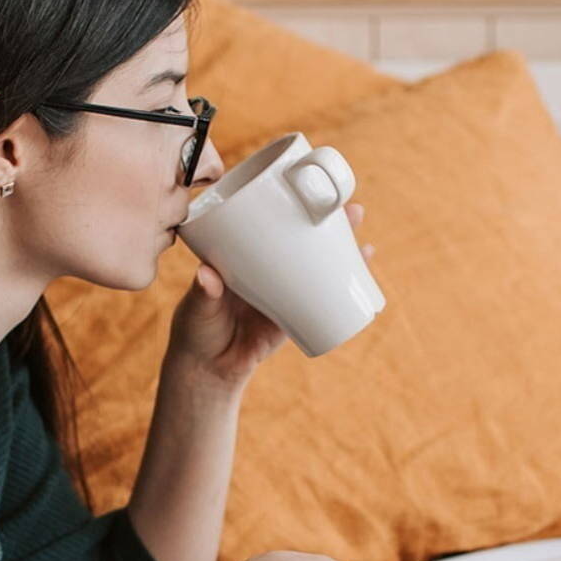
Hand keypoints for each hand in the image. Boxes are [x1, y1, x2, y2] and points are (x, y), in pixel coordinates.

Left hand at [166, 202, 374, 388]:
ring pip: (319, 266)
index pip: (273, 222)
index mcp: (245, 256)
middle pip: (304, 239)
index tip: (314, 190)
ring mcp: (285, 291)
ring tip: (365, 246)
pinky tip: (362, 281)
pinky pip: (323, 299)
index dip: (295, 205)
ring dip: (344, 254)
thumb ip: (202, 292)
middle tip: (354, 212)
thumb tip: (208, 275)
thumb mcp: (197, 306)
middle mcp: (269, 268)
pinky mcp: (294, 317)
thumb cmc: (196, 330)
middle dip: (332, 225)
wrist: (208, 369)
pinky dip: (344, 290)